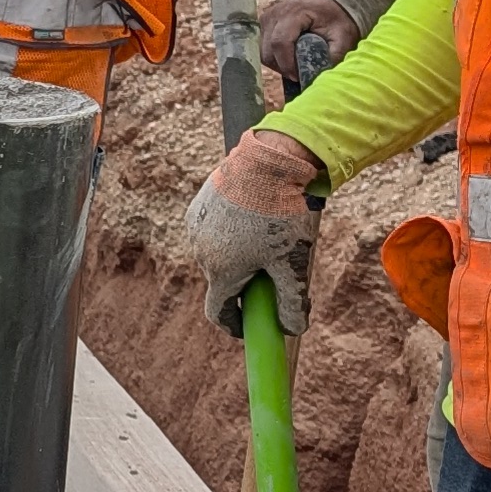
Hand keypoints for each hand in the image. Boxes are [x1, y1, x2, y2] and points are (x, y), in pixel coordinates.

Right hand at [187, 130, 323, 333]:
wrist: (267, 161)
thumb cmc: (281, 213)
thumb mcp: (293, 262)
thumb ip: (292, 302)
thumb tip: (293, 330)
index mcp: (221, 271)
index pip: (218, 313)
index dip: (234, 325)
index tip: (248, 327)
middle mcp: (200, 252)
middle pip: (222, 281)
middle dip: (244, 284)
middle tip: (273, 273)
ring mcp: (196, 228)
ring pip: (218, 254)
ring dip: (238, 257)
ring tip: (268, 239)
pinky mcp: (199, 207)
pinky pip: (213, 231)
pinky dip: (231, 234)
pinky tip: (253, 218)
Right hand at [260, 0, 360, 88]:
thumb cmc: (334, 16)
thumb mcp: (343, 35)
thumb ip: (333, 55)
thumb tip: (321, 76)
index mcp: (293, 13)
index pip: (280, 43)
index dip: (287, 64)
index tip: (300, 76)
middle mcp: (273, 15)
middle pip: (268, 51)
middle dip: (283, 67)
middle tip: (300, 73)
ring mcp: (265, 20)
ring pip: (262, 53)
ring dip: (278, 64)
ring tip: (296, 65)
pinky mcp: (262, 26)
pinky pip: (262, 50)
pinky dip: (274, 58)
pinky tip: (289, 58)